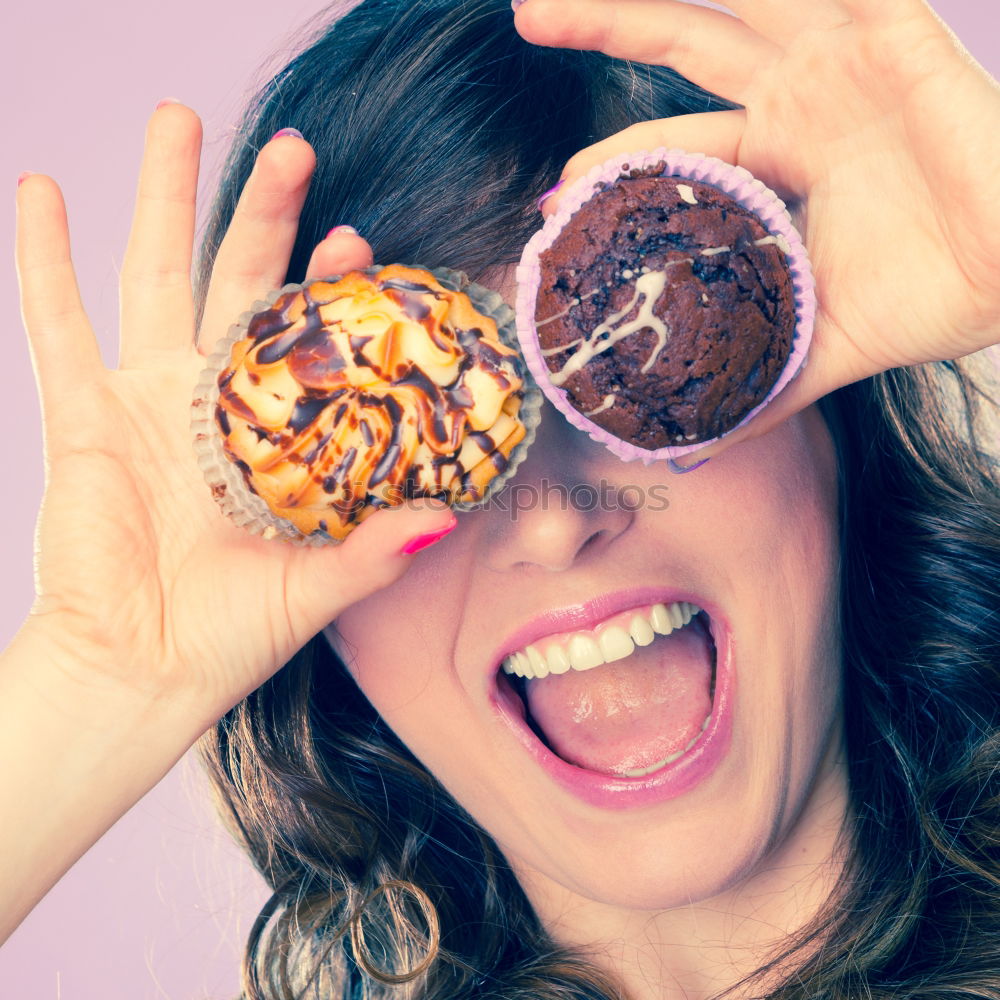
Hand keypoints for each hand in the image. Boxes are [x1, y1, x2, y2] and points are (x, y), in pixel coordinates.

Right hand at [14, 104, 454, 725]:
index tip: (363, 241)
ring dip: (163, 198)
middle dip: (264, 211)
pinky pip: (57, 324)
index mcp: (275, 432)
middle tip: (295, 146)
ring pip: (153, 275)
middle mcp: (214, 401)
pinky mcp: (82, 415)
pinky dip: (45, 259)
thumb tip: (447, 517)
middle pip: (241, 282)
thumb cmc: (235, 635)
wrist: (145, 672)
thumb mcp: (318, 584)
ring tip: (174, 117)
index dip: (333, 287)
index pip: (309, 338)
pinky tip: (44, 191)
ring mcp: (146, 399)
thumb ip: (376, 548)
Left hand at [515, 0, 999, 460]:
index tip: (551, 201)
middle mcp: (803, 100)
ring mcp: (844, 58)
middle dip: (606, 25)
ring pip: (731, 1)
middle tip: (525, 18)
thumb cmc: (936, 298)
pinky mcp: (893, 32)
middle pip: (683, 44)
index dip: (610, 167)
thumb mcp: (821, 343)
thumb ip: (758, 381)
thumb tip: (696, 437)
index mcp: (780, 164)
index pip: (672, 149)